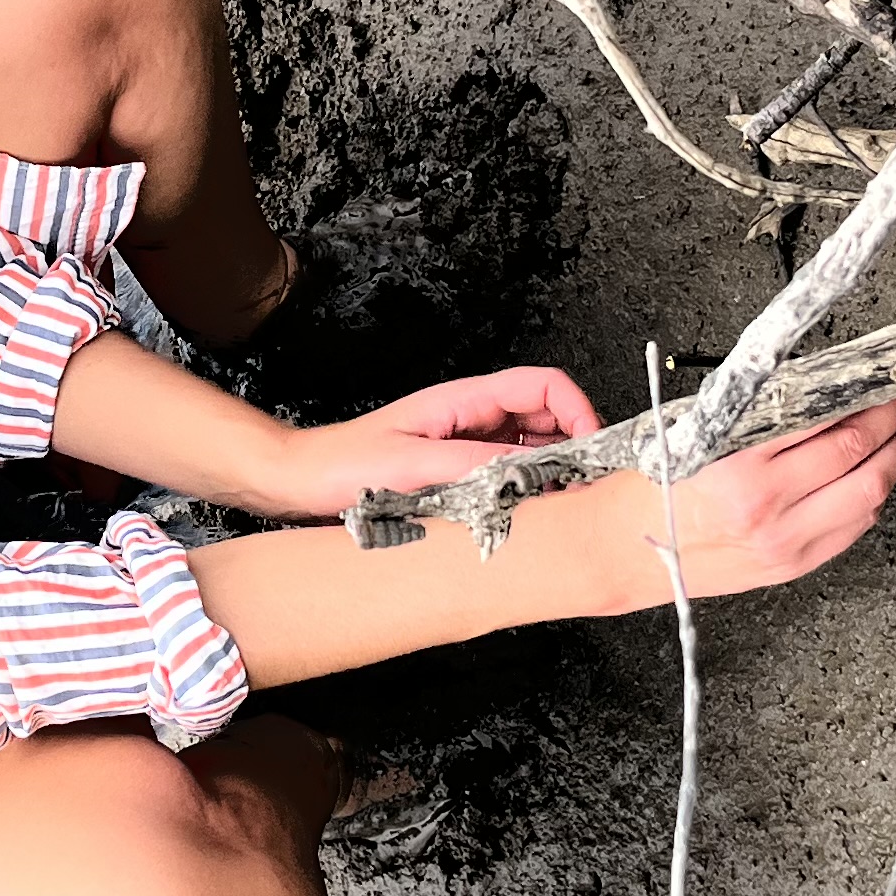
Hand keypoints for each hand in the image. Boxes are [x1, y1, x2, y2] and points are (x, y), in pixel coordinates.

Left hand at [253, 367, 603, 521]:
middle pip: (547, 415)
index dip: (578, 409)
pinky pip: (508, 472)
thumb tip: (527, 470)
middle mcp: (471, 416)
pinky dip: (527, 488)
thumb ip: (471, 465)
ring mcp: (466, 442)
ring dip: (552, 469)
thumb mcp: (411, 465)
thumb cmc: (344, 466)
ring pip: (532, 446)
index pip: (543, 385)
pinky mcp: (458, 468)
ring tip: (560, 501)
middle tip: (584, 483)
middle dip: (574, 444)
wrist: (303, 481)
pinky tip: (527, 511)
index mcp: (464, 400)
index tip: (592, 447)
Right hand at [554, 392, 895, 610]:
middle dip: (895, 421)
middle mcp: (768, 509)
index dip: (873, 398)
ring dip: (890, 459)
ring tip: (891, 435)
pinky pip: (854, 528)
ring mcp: (786, 543)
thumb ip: (762, 412)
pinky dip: (869, 496)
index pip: (830, 423)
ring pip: (869, 495)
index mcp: (742, 467)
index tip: (891, 380)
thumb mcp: (700, 431)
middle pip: (860, 455)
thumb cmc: (653, 487)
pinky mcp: (792, 566)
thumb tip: (823, 387)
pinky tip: (865, 476)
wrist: (623, 549)